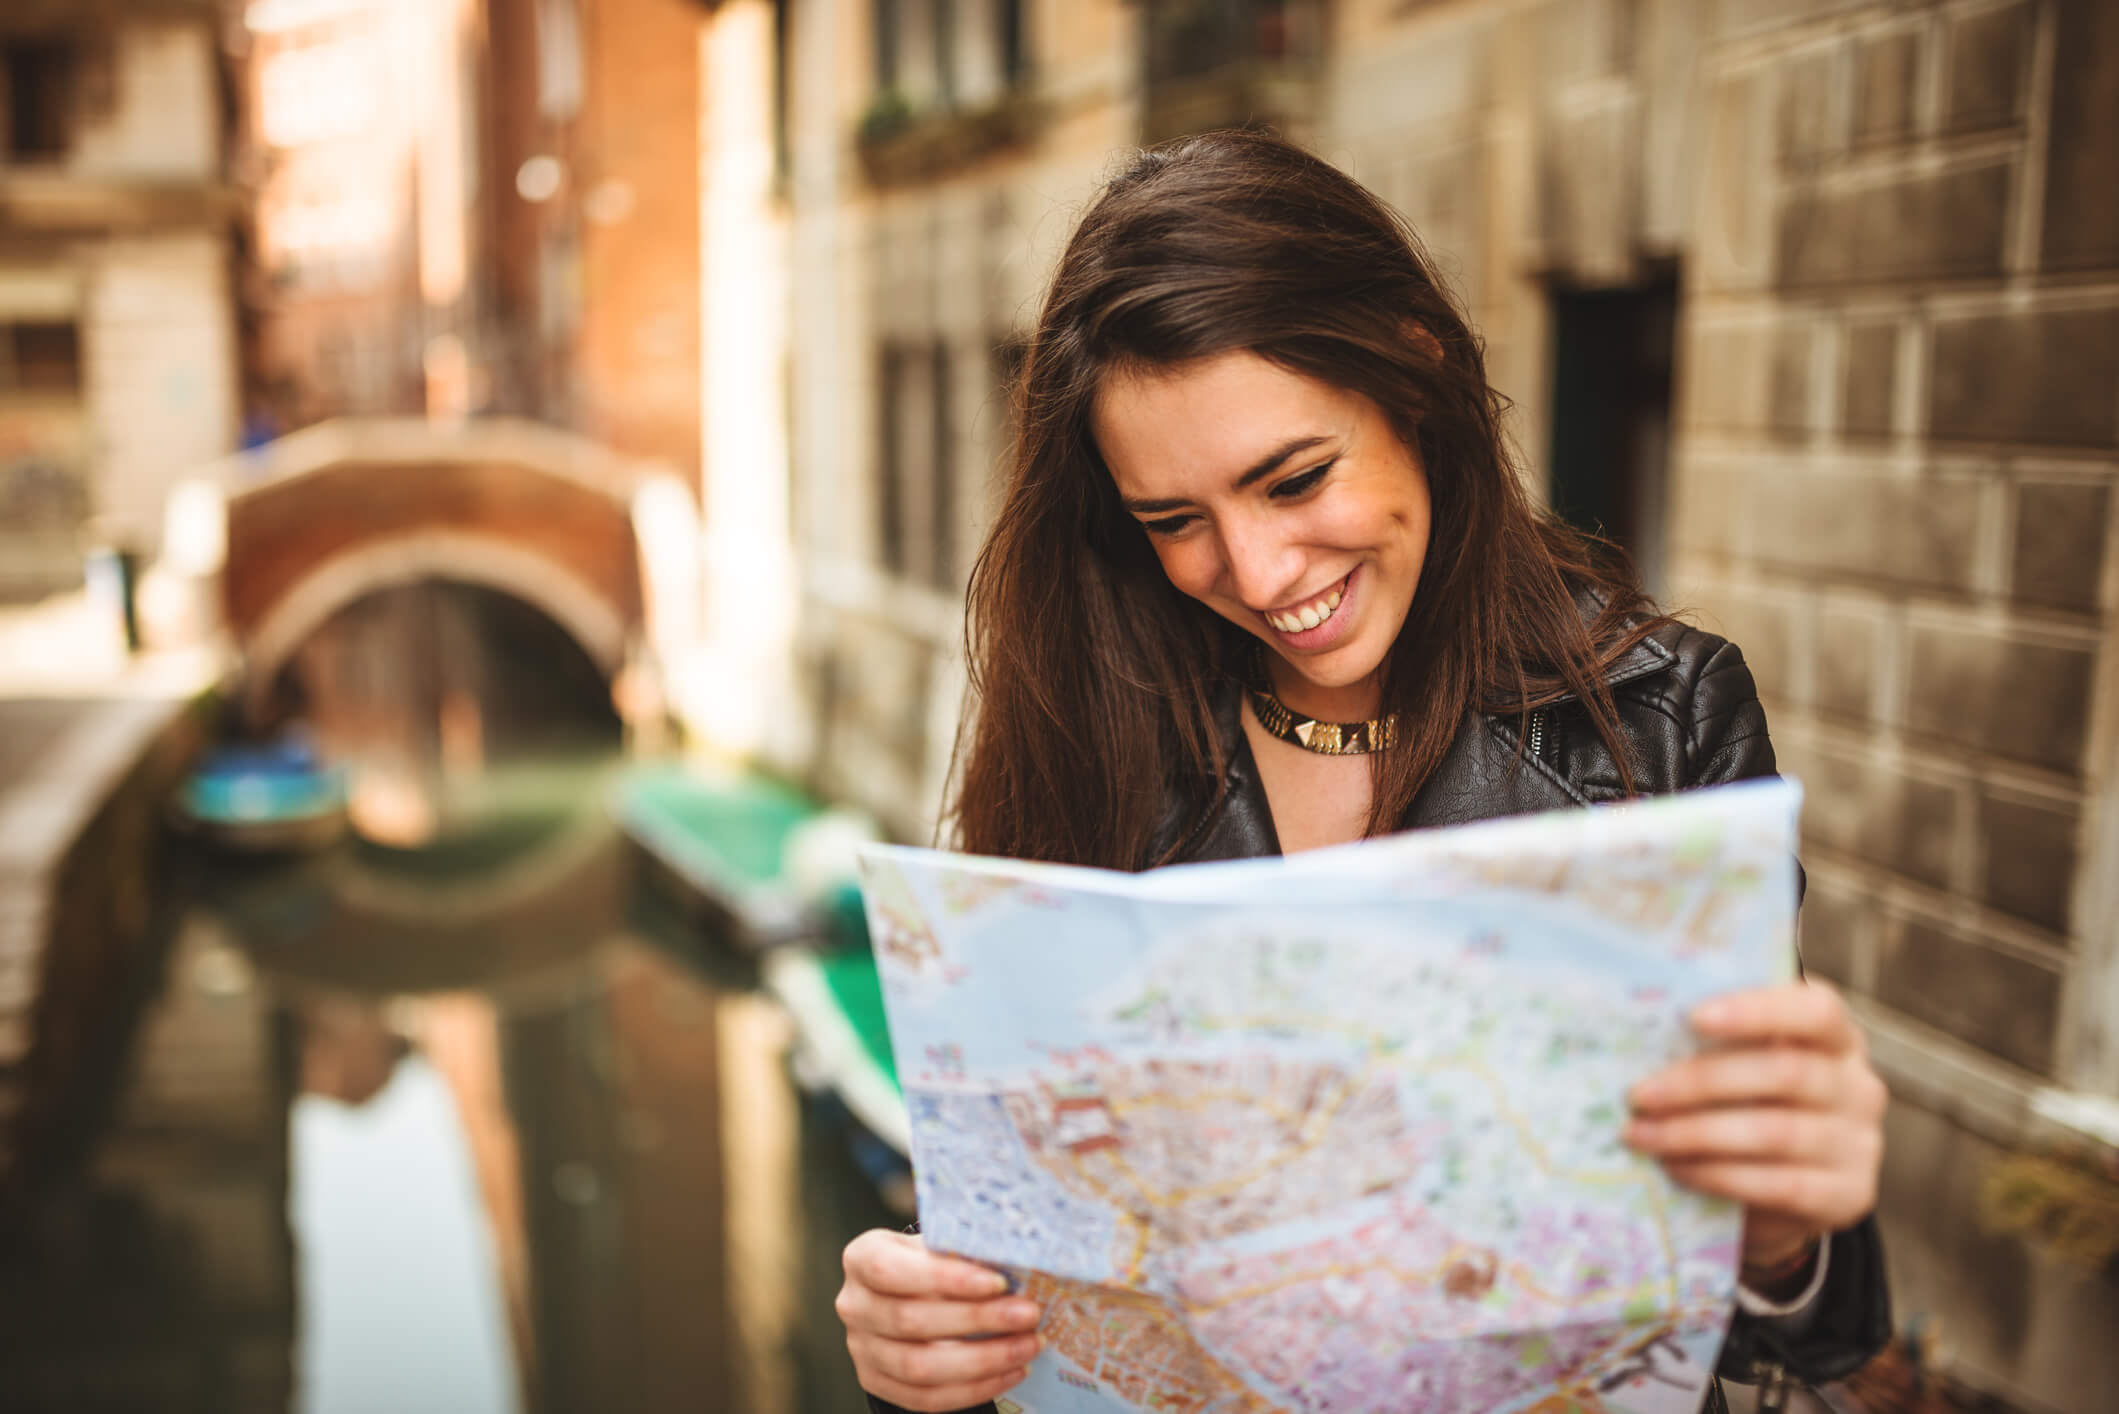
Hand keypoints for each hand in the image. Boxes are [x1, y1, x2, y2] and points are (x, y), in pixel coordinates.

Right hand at [836, 1229, 1042, 1410]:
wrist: (908, 1292)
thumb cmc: (930, 1260)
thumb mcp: (939, 1244)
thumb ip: (964, 1250)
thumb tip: (1017, 1262)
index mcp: (862, 1258)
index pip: (893, 1270)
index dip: (945, 1278)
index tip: (999, 1281)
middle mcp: (853, 1304)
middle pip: (911, 1321)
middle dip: (978, 1319)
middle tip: (1029, 1314)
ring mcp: (861, 1349)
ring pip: (919, 1367)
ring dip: (983, 1359)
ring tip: (1029, 1345)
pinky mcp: (876, 1382)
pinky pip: (926, 1398)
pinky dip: (975, 1388)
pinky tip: (1012, 1371)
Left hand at [1624, 980, 1886, 1278]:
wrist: (1790, 1197)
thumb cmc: (1753, 1107)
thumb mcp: (1744, 1067)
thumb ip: (1716, 1042)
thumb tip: (1637, 1025)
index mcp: (1836, 1038)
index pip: (1817, 1011)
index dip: (1758, 1011)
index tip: (1694, 1016)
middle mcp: (1858, 1086)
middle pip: (1784, 1072)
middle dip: (1700, 1082)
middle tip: (1638, 1095)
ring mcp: (1859, 1144)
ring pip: (1774, 1131)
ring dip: (1695, 1134)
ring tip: (1641, 1135)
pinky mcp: (1848, 1195)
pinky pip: (1777, 1184)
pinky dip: (1717, 1175)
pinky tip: (1676, 1168)